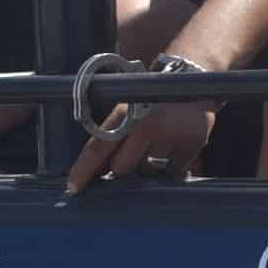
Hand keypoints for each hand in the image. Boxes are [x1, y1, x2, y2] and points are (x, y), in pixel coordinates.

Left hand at [66, 99, 220, 194]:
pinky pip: (173, 172)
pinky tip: (173, 149)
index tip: (73, 188)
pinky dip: (171, 168)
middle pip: (121, 168)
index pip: (98, 148)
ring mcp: (172, 135)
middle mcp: (148, 125)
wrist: (193, 79)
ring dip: (147, 167)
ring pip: (148, 173)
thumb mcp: (129, 108)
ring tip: (157, 146)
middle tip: (131, 154)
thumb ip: (113, 136)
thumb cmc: (153, 98)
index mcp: (126, 112)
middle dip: (121, 167)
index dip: (83, 171)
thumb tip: (97, 172)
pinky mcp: (194, 143)